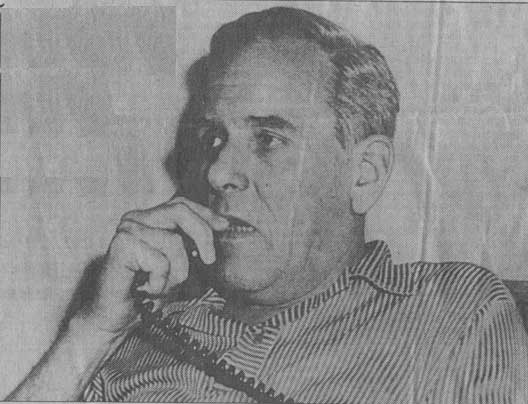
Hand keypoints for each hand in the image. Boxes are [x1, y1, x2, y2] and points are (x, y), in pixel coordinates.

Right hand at [78, 197, 228, 333]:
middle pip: (180, 210)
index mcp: (148, 218)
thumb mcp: (178, 264)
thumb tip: (222, 226)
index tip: (224, 226)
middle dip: (202, 235)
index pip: (181, 202)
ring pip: (174, 241)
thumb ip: (192, 243)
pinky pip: (160, 261)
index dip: (205, 213)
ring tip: (161, 284)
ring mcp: (127, 230)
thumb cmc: (145, 293)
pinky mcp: (121, 246)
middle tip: (208, 260)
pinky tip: (146, 288)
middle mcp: (135, 218)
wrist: (115, 319)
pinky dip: (160, 282)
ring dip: (177, 272)